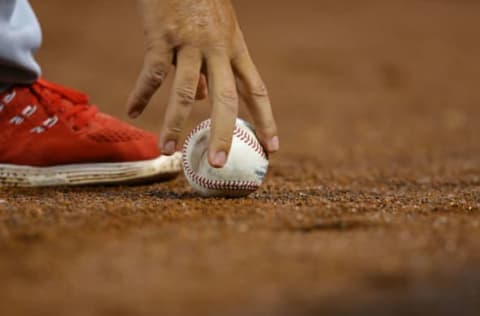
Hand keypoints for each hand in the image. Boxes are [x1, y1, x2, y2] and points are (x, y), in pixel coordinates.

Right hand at [127, 0, 278, 166]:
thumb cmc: (197, 0)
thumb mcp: (215, 30)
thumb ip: (211, 67)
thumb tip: (201, 98)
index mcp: (235, 48)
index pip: (256, 90)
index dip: (266, 119)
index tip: (273, 148)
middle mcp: (218, 48)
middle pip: (226, 99)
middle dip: (223, 134)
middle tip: (218, 164)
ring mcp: (190, 42)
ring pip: (185, 91)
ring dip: (174, 124)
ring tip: (167, 151)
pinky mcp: (162, 36)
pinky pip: (153, 73)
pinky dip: (142, 94)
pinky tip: (134, 111)